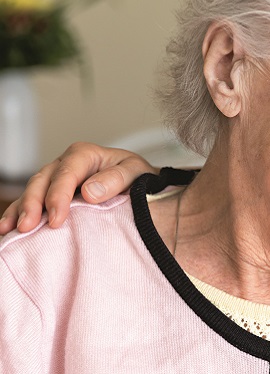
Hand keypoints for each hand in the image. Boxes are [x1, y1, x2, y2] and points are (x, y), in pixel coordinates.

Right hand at [0, 142, 156, 234]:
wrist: (141, 184)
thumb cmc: (138, 177)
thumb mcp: (136, 172)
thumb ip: (116, 179)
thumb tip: (89, 191)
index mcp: (85, 154)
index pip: (67, 173)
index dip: (58, 196)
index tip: (57, 219)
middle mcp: (66, 164)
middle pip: (43, 180)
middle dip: (33, 204)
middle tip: (28, 227)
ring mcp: (55, 178)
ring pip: (32, 190)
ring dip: (21, 210)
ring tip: (12, 229)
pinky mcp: (51, 193)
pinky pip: (30, 202)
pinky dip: (18, 213)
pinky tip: (7, 227)